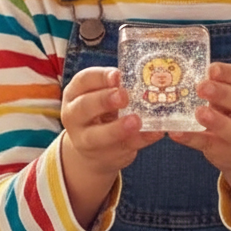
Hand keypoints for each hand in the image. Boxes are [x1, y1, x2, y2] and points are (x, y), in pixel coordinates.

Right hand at [60, 67, 162, 226]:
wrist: (93, 150)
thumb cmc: (100, 112)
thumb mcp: (99, 95)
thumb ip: (113, 86)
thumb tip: (142, 75)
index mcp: (74, 94)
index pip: (83, 80)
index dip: (100, 77)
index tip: (118, 75)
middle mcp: (74, 117)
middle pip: (84, 107)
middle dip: (104, 101)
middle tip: (124, 96)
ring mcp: (87, 140)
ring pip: (98, 136)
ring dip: (118, 128)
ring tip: (136, 121)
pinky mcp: (106, 156)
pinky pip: (124, 148)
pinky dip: (142, 139)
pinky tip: (156, 132)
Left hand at [169, 62, 230, 217]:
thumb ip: (222, 84)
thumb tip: (197, 73)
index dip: (229, 73)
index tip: (211, 69)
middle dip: (222, 93)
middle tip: (202, 87)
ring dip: (216, 121)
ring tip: (199, 112)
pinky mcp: (226, 151)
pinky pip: (208, 144)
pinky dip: (191, 138)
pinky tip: (176, 132)